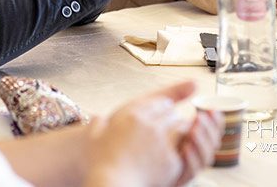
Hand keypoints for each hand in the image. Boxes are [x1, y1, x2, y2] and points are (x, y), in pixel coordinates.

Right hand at [82, 81, 220, 186]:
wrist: (112, 185)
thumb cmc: (100, 164)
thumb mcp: (93, 138)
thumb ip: (97, 124)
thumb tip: (98, 119)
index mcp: (131, 115)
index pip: (157, 101)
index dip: (165, 102)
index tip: (176, 98)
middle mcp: (149, 125)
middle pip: (171, 113)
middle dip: (172, 117)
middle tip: (172, 120)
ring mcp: (162, 143)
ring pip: (181, 128)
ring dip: (181, 130)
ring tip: (179, 134)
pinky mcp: (171, 161)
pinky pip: (183, 150)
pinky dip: (182, 149)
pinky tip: (178, 152)